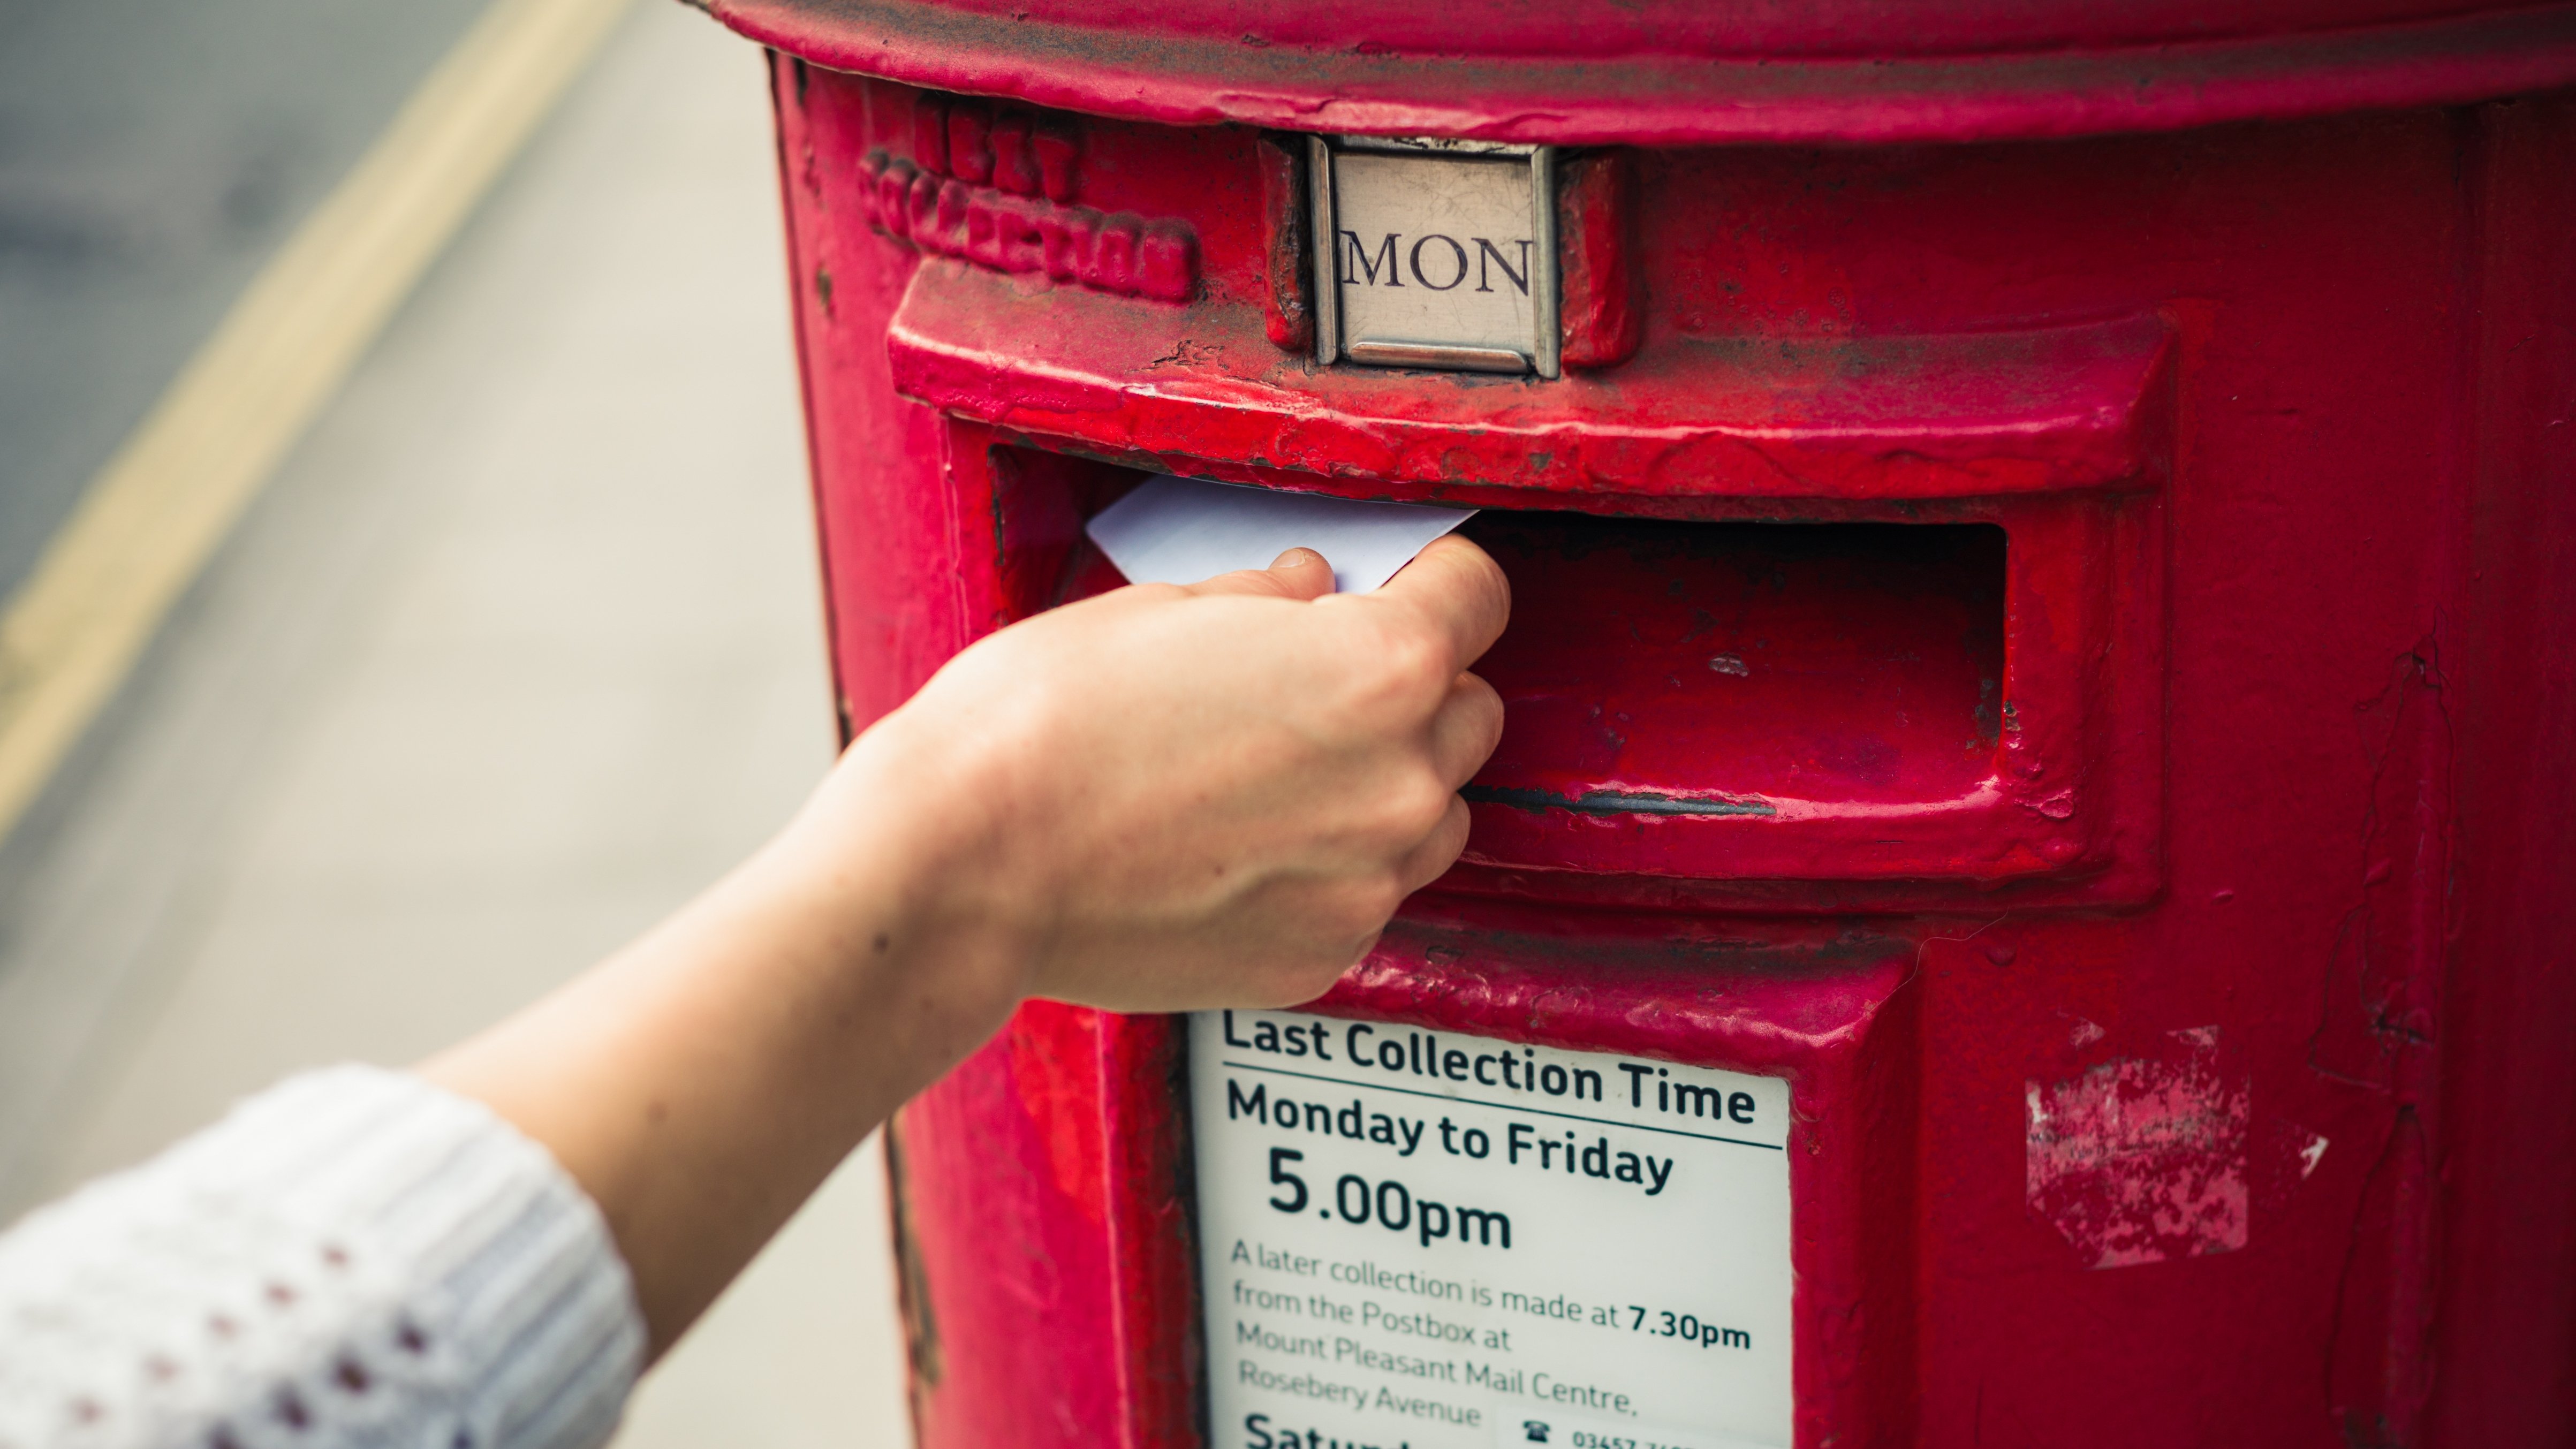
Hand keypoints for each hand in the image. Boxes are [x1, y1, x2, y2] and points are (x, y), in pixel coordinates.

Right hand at [425, 533, 1507, 1351]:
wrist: (963, 871)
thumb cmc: (1038, 727)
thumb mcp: (1157, 609)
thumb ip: (1268, 601)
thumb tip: (1313, 592)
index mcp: (1378, 668)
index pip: (1480, 598)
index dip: (1440, 582)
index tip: (1411, 583)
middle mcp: (1398, 781)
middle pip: (1467, 714)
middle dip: (1411, 689)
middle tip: (1316, 683)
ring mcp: (1363, 882)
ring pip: (1430, 817)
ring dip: (1381, 787)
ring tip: (1269, 774)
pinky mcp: (1318, 957)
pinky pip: (1361, 895)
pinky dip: (1323, 868)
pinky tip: (1233, 845)